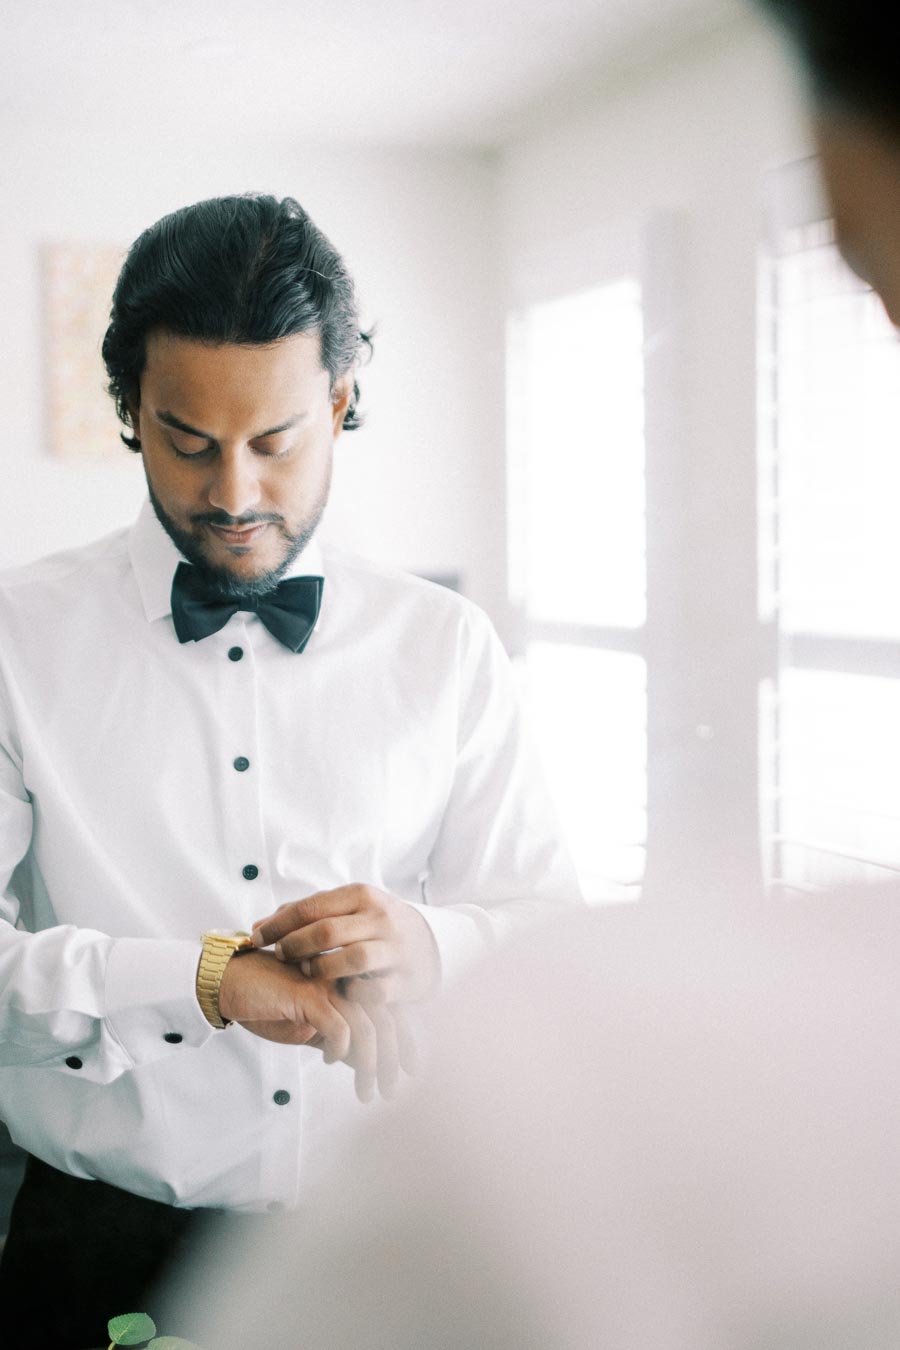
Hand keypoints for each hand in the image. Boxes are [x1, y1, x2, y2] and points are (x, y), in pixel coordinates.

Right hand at [217, 948, 399, 1101]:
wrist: (230, 983)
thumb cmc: (270, 1003)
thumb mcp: (310, 1027)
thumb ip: (338, 1039)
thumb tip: (365, 1063)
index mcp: (349, 984)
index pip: (390, 1011)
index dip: (406, 1040)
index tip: (411, 1070)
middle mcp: (345, 979)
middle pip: (387, 1019)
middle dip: (395, 1060)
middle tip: (391, 1092)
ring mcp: (328, 984)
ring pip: (367, 1026)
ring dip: (371, 1065)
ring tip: (366, 1093)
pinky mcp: (308, 993)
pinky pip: (338, 1025)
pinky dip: (340, 1048)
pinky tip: (330, 1060)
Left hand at [252, 884, 440, 1006]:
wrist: (427, 944)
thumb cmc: (372, 925)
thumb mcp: (348, 908)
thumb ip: (306, 914)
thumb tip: (257, 927)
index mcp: (362, 895)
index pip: (312, 906)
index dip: (279, 924)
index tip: (256, 937)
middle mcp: (380, 918)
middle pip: (328, 931)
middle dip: (296, 945)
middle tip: (280, 955)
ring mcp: (395, 949)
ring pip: (352, 959)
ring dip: (322, 969)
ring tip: (306, 972)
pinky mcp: (405, 980)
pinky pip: (374, 990)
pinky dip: (352, 993)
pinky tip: (337, 993)